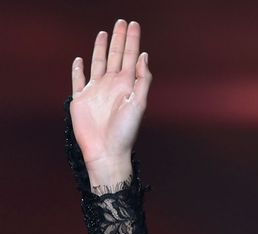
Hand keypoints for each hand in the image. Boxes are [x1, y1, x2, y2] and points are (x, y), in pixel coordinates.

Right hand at [70, 19, 151, 185]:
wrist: (106, 152)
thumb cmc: (125, 132)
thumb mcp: (138, 104)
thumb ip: (142, 80)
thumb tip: (144, 55)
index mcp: (126, 85)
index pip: (130, 57)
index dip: (132, 40)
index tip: (133, 24)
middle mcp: (111, 85)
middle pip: (115, 56)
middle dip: (118, 39)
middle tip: (121, 22)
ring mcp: (95, 91)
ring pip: (98, 63)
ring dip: (100, 48)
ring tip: (103, 34)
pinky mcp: (80, 99)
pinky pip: (78, 80)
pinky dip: (78, 69)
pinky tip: (79, 60)